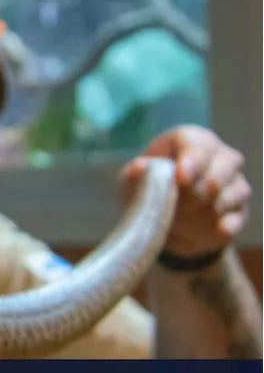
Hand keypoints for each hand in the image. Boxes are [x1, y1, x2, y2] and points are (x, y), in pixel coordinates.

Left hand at [120, 125, 250, 258]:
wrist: (162, 219)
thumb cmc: (146, 188)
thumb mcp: (132, 181)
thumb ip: (134, 174)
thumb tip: (139, 167)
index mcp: (192, 141)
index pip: (197, 145)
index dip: (191, 161)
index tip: (181, 179)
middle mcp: (221, 157)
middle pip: (217, 174)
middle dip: (192, 195)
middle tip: (171, 208)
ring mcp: (235, 183)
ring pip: (226, 199)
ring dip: (198, 215)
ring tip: (176, 219)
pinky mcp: (240, 211)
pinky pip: (233, 221)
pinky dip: (218, 229)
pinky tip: (211, 231)